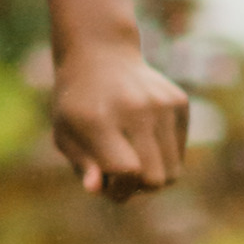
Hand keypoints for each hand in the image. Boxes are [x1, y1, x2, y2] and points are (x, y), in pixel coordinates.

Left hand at [51, 30, 189, 206]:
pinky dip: (163, 156)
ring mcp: (162, 104)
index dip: (119, 189)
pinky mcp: (179, 102)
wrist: (101, 54)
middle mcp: (136, 109)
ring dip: (153, 175)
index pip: (126, 171)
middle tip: (120, 175)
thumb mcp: (65, 133)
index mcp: (100, 119)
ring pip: (173, 172)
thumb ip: (82, 164)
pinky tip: (143, 136)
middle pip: (154, 178)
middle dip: (138, 188)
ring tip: (133, 159)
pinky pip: (179, 152)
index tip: (107, 185)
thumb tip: (97, 189)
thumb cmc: (77, 103)